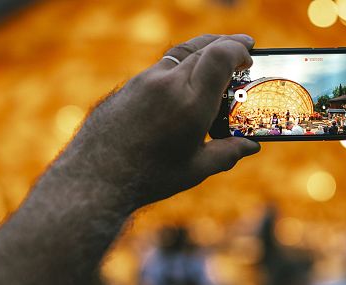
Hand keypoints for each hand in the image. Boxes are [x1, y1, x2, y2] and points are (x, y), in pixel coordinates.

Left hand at [55, 34, 259, 206]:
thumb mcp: (196, 168)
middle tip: (244, 48)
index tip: (250, 52)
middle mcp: (168, 83)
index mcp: (192, 103)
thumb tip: (250, 147)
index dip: (239, 48)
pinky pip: (161, 67)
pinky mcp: (129, 87)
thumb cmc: (148, 177)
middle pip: (203, 48)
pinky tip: (186, 80)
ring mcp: (145, 81)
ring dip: (203, 50)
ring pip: (180, 53)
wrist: (95, 178)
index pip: (221, 56)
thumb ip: (227, 153)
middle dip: (227, 45)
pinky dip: (181, 65)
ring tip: (217, 56)